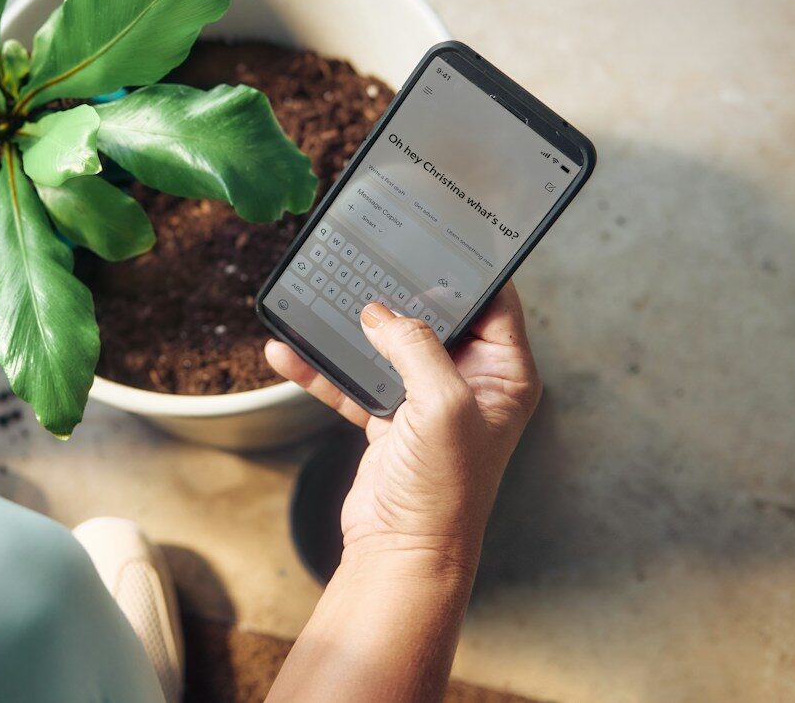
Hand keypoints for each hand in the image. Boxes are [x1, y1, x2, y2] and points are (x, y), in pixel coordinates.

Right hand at [265, 283, 538, 582]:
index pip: (494, 302)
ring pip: (388, 345)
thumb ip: (415, 346)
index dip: (466, 272)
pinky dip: (323, 367)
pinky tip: (289, 350)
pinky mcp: (390, 419)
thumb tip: (381, 312)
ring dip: (351, 329)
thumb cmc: (444, 490)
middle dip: (399, 293)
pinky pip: (354, 380)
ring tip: (320, 298)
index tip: (434, 241)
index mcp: (504, 375)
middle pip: (434, 317)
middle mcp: (471, 382)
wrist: (402, 553)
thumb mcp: (442, 404)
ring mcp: (427, 400)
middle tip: (370, 261)